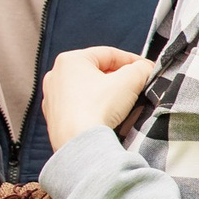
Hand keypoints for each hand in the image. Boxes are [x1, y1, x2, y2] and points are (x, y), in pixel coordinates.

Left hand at [40, 46, 156, 151]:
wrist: (81, 144)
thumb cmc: (98, 108)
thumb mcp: (129, 81)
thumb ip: (141, 69)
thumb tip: (145, 68)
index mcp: (70, 60)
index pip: (109, 54)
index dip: (133, 60)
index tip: (146, 69)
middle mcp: (56, 76)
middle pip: (97, 72)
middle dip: (119, 79)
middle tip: (137, 87)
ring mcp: (52, 99)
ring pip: (88, 90)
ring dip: (107, 94)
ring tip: (124, 104)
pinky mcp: (54, 119)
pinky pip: (79, 108)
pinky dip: (94, 109)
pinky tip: (106, 118)